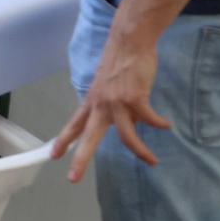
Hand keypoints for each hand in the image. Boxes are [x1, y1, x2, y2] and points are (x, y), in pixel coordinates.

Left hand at [51, 33, 170, 181]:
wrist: (129, 42)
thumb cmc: (121, 63)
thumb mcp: (109, 86)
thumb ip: (113, 106)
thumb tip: (129, 124)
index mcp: (92, 101)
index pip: (74, 124)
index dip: (63, 140)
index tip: (53, 155)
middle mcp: (100, 104)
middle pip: (88, 136)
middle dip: (80, 158)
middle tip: (72, 179)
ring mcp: (117, 102)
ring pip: (126, 137)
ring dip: (141, 152)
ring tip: (152, 161)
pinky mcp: (135, 98)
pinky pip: (149, 119)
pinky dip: (159, 124)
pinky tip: (166, 125)